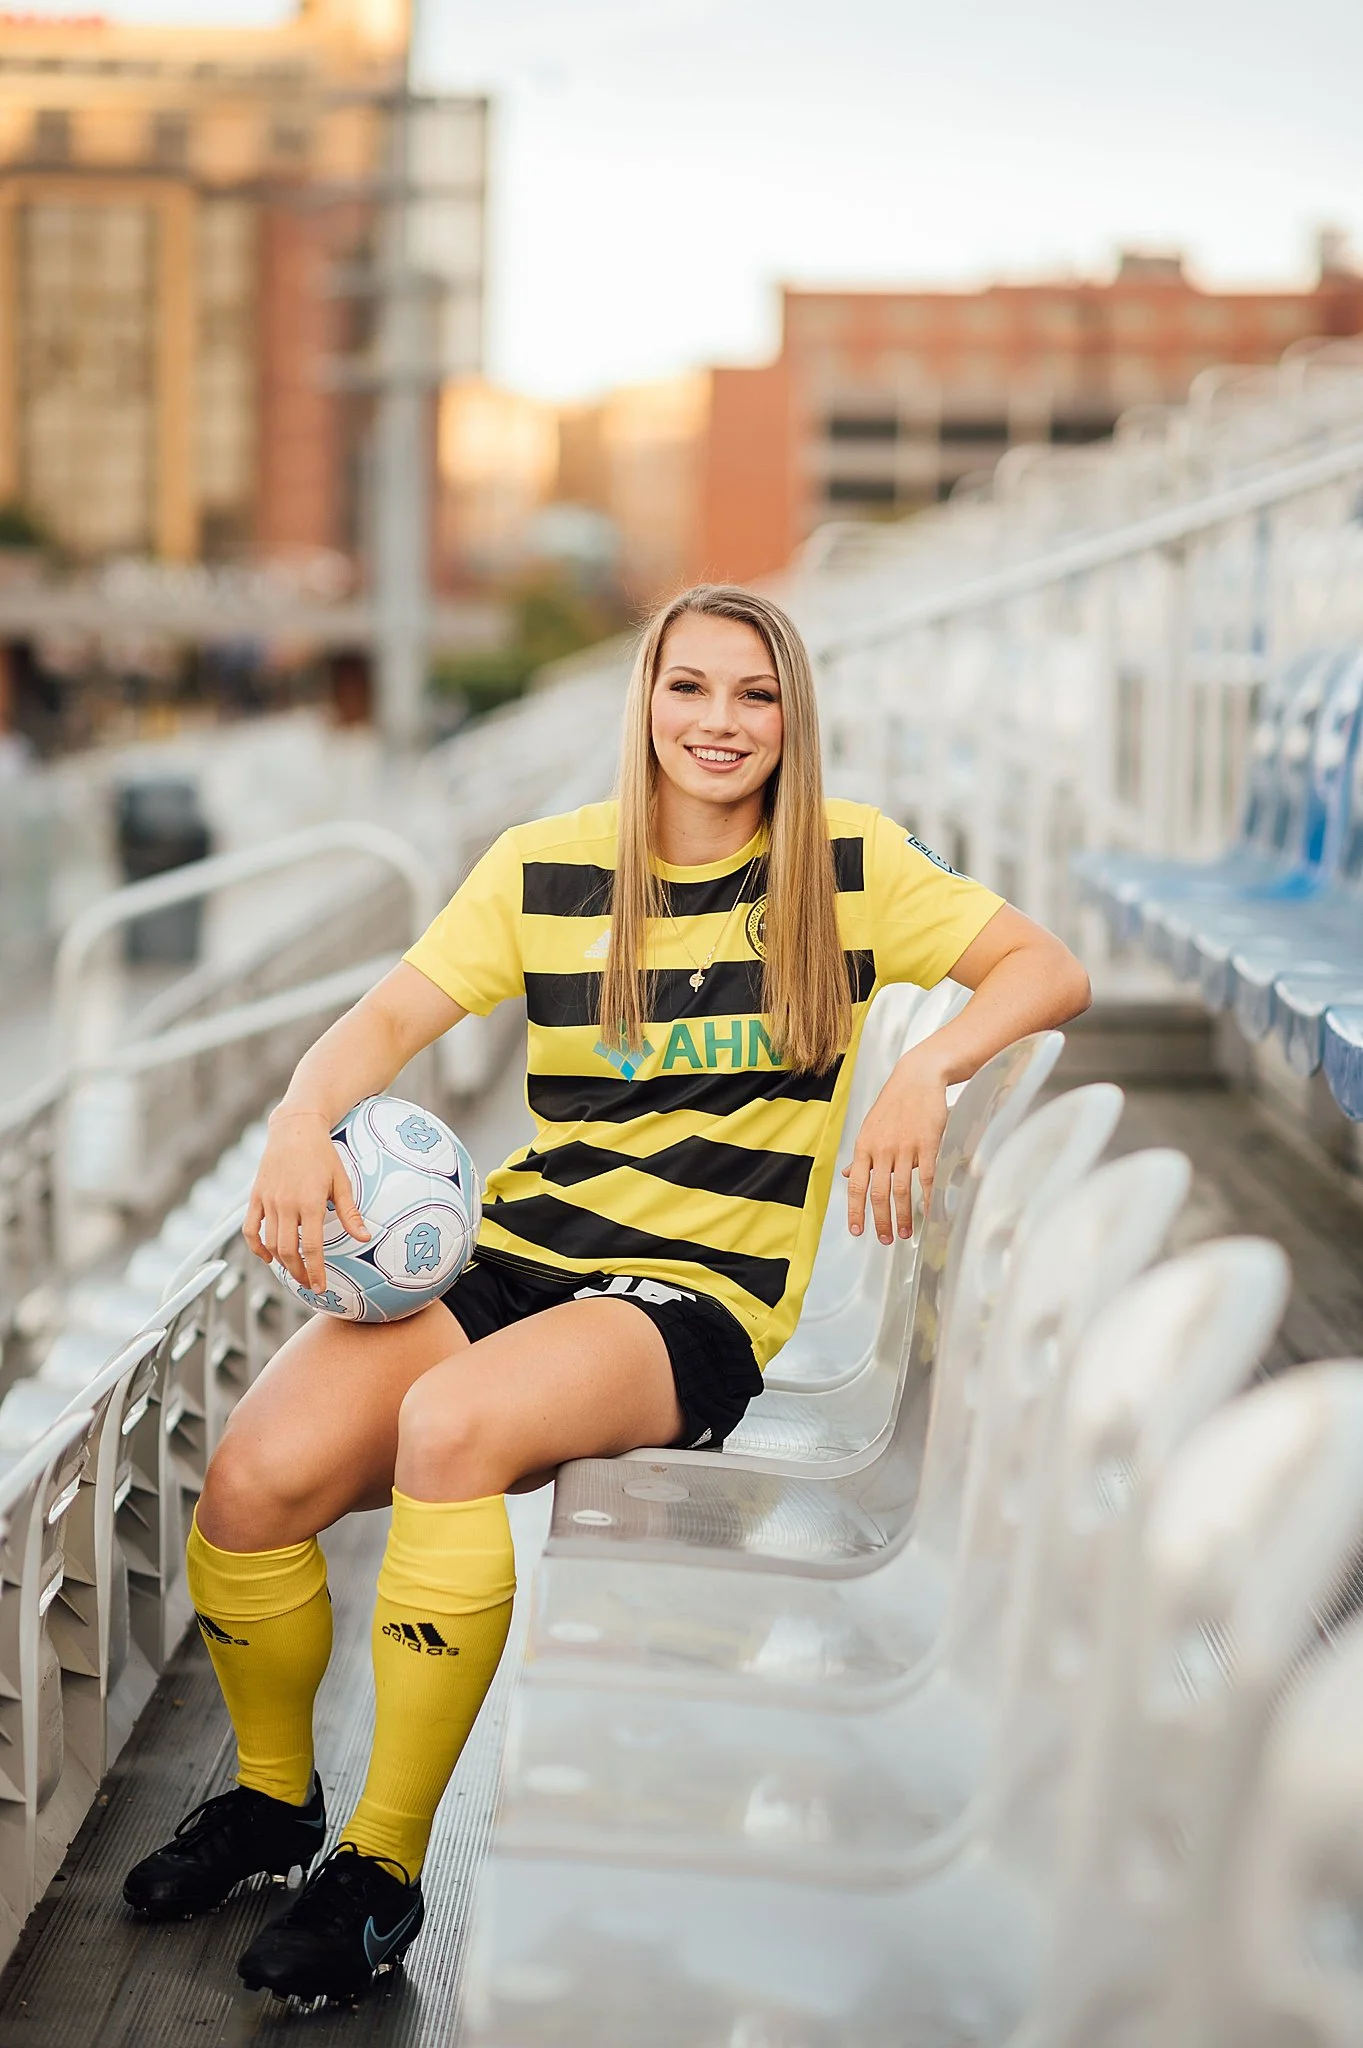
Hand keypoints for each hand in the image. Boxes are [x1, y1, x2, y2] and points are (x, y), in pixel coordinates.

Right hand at [243, 1109, 369, 1290]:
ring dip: (281, 1262)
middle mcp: (286, 1204)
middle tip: (308, 1283)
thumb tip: (364, 1238)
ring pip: (270, 1242)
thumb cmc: (323, 1155)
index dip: (315, 1271)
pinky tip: (267, 1257)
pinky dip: (256, 1246)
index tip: (320, 1287)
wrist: (295, 1129)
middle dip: (298, 1272)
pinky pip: (250, 1228)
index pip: (312, 1247)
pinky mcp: (255, 1196)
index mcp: (310, 1202)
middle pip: (288, 1250)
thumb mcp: (341, 1181)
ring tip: (293, 1271)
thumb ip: (350, 1213)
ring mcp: (268, 1201)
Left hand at [842, 1051, 949, 1243]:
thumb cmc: (894, 1103)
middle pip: (878, 1193)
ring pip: (901, 1190)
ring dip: (903, 1216)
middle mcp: (882, 1149)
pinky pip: (926, 1177)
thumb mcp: (870, 1128)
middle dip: (881, 1221)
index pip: (856, 1186)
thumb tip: (848, 1174)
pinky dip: (927, 1199)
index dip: (855, 1211)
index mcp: (864, 1146)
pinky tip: (928, 1212)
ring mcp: (905, 1147)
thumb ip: (862, 1155)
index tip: (857, 1231)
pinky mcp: (927, 1143)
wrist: (917, 1078)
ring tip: (906, 1233)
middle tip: (885, 1239)